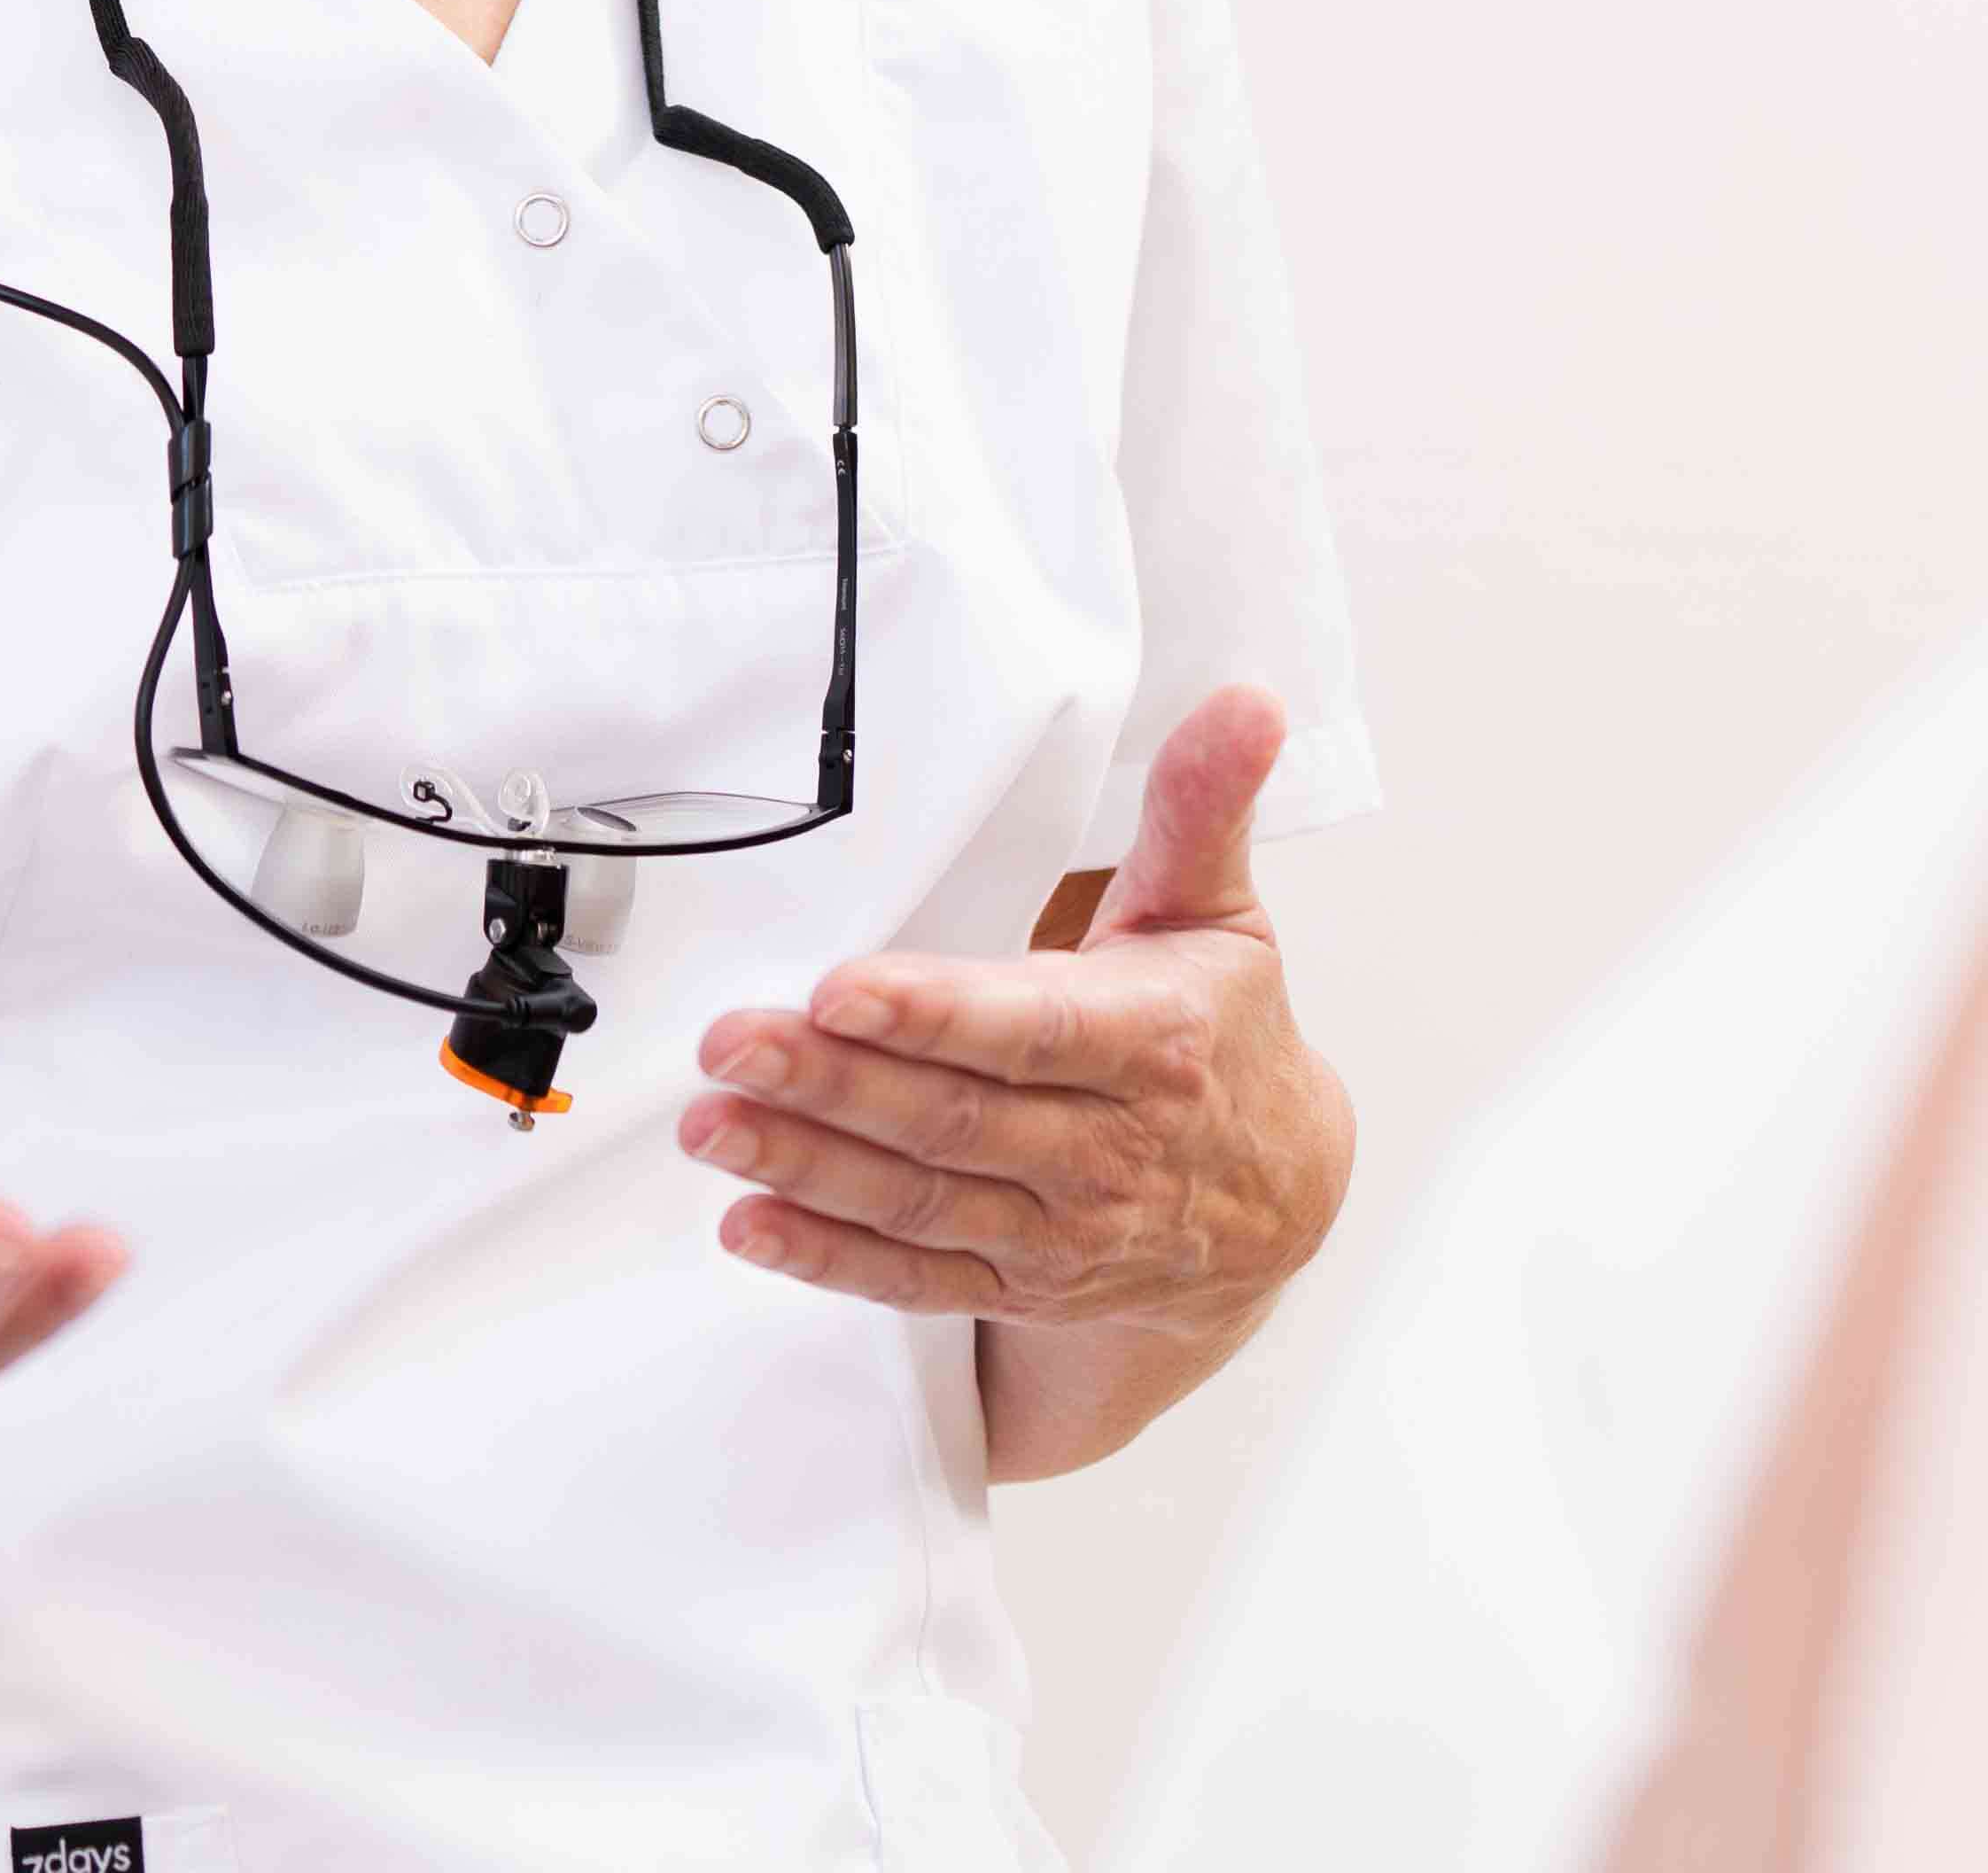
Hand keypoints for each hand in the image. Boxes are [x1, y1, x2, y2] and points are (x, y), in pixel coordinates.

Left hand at [681, 690, 1349, 1335]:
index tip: (839, 989)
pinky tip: (749, 1224)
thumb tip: (1246, 704)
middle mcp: (1105, 1150)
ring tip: (713, 1126)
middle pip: (952, 1121)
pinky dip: (831, 1260)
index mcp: (1149, 1043)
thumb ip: (1201, 808)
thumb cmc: (1226, 1035)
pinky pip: (916, 1281)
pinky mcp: (1020, 1284)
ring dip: (808, 1167)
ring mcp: (1059, 1230)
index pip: (1031, 1030)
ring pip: (920, 1204)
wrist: (1275, 1202)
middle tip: (729, 1045)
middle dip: (832, 1084)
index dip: (935, 1015)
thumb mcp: (1219, 914)